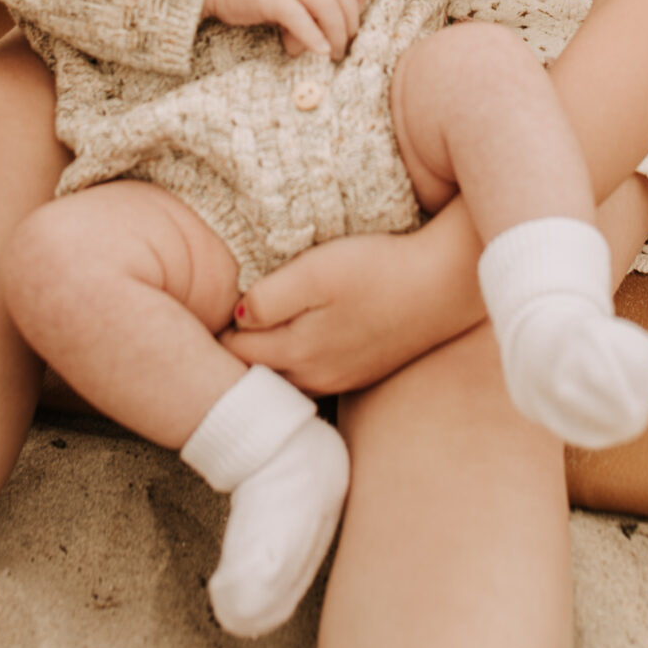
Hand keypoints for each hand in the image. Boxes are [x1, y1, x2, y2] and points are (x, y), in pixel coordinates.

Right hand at [205, 0, 367, 56]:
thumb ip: (313, 4)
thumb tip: (326, 39)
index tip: (357, 11)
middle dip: (350, 22)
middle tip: (345, 42)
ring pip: (326, 6)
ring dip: (336, 33)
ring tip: (335, 52)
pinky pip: (300, 18)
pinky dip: (313, 37)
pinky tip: (320, 51)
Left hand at [223, 211, 486, 393]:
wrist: (447, 283)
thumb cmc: (379, 270)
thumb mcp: (315, 272)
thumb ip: (269, 298)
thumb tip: (236, 316)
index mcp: (297, 355)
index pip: (232, 353)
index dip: (212, 330)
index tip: (200, 308)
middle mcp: (317, 378)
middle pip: (256, 372)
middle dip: (233, 351)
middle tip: (214, 319)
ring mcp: (343, 378)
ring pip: (285, 375)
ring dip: (266, 355)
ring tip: (252, 325)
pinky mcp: (364, 368)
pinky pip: (314, 371)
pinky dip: (297, 357)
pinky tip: (300, 331)